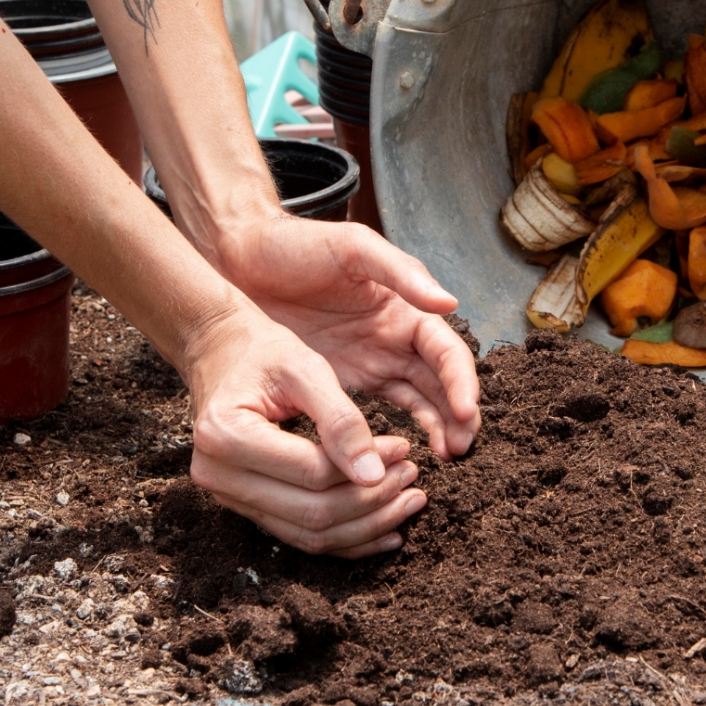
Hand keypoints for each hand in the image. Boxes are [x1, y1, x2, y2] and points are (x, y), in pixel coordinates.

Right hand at [182, 302, 427, 557]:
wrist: (221, 353)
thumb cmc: (263, 352)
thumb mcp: (304, 368)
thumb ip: (340, 420)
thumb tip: (375, 476)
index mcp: (226, 435)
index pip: (312, 472)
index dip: (367, 467)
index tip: (405, 448)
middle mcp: (217, 474)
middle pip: (311, 513)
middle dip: (372, 502)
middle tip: (413, 477)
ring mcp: (227, 496)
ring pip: (309, 534)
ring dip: (366, 525)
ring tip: (409, 501)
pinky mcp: (245, 506)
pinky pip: (301, 536)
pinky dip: (346, 538)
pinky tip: (385, 530)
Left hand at [213, 213, 480, 461]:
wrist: (240, 259)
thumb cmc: (297, 245)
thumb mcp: (352, 248)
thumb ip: (401, 273)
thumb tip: (450, 302)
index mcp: (406, 308)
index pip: (447, 351)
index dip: (461, 381)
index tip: (466, 412)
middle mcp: (396, 339)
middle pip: (442, 383)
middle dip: (458, 416)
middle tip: (460, 449)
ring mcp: (372, 362)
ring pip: (420, 402)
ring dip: (437, 428)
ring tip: (447, 459)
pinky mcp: (344, 382)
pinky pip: (383, 412)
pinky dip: (401, 433)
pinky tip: (405, 455)